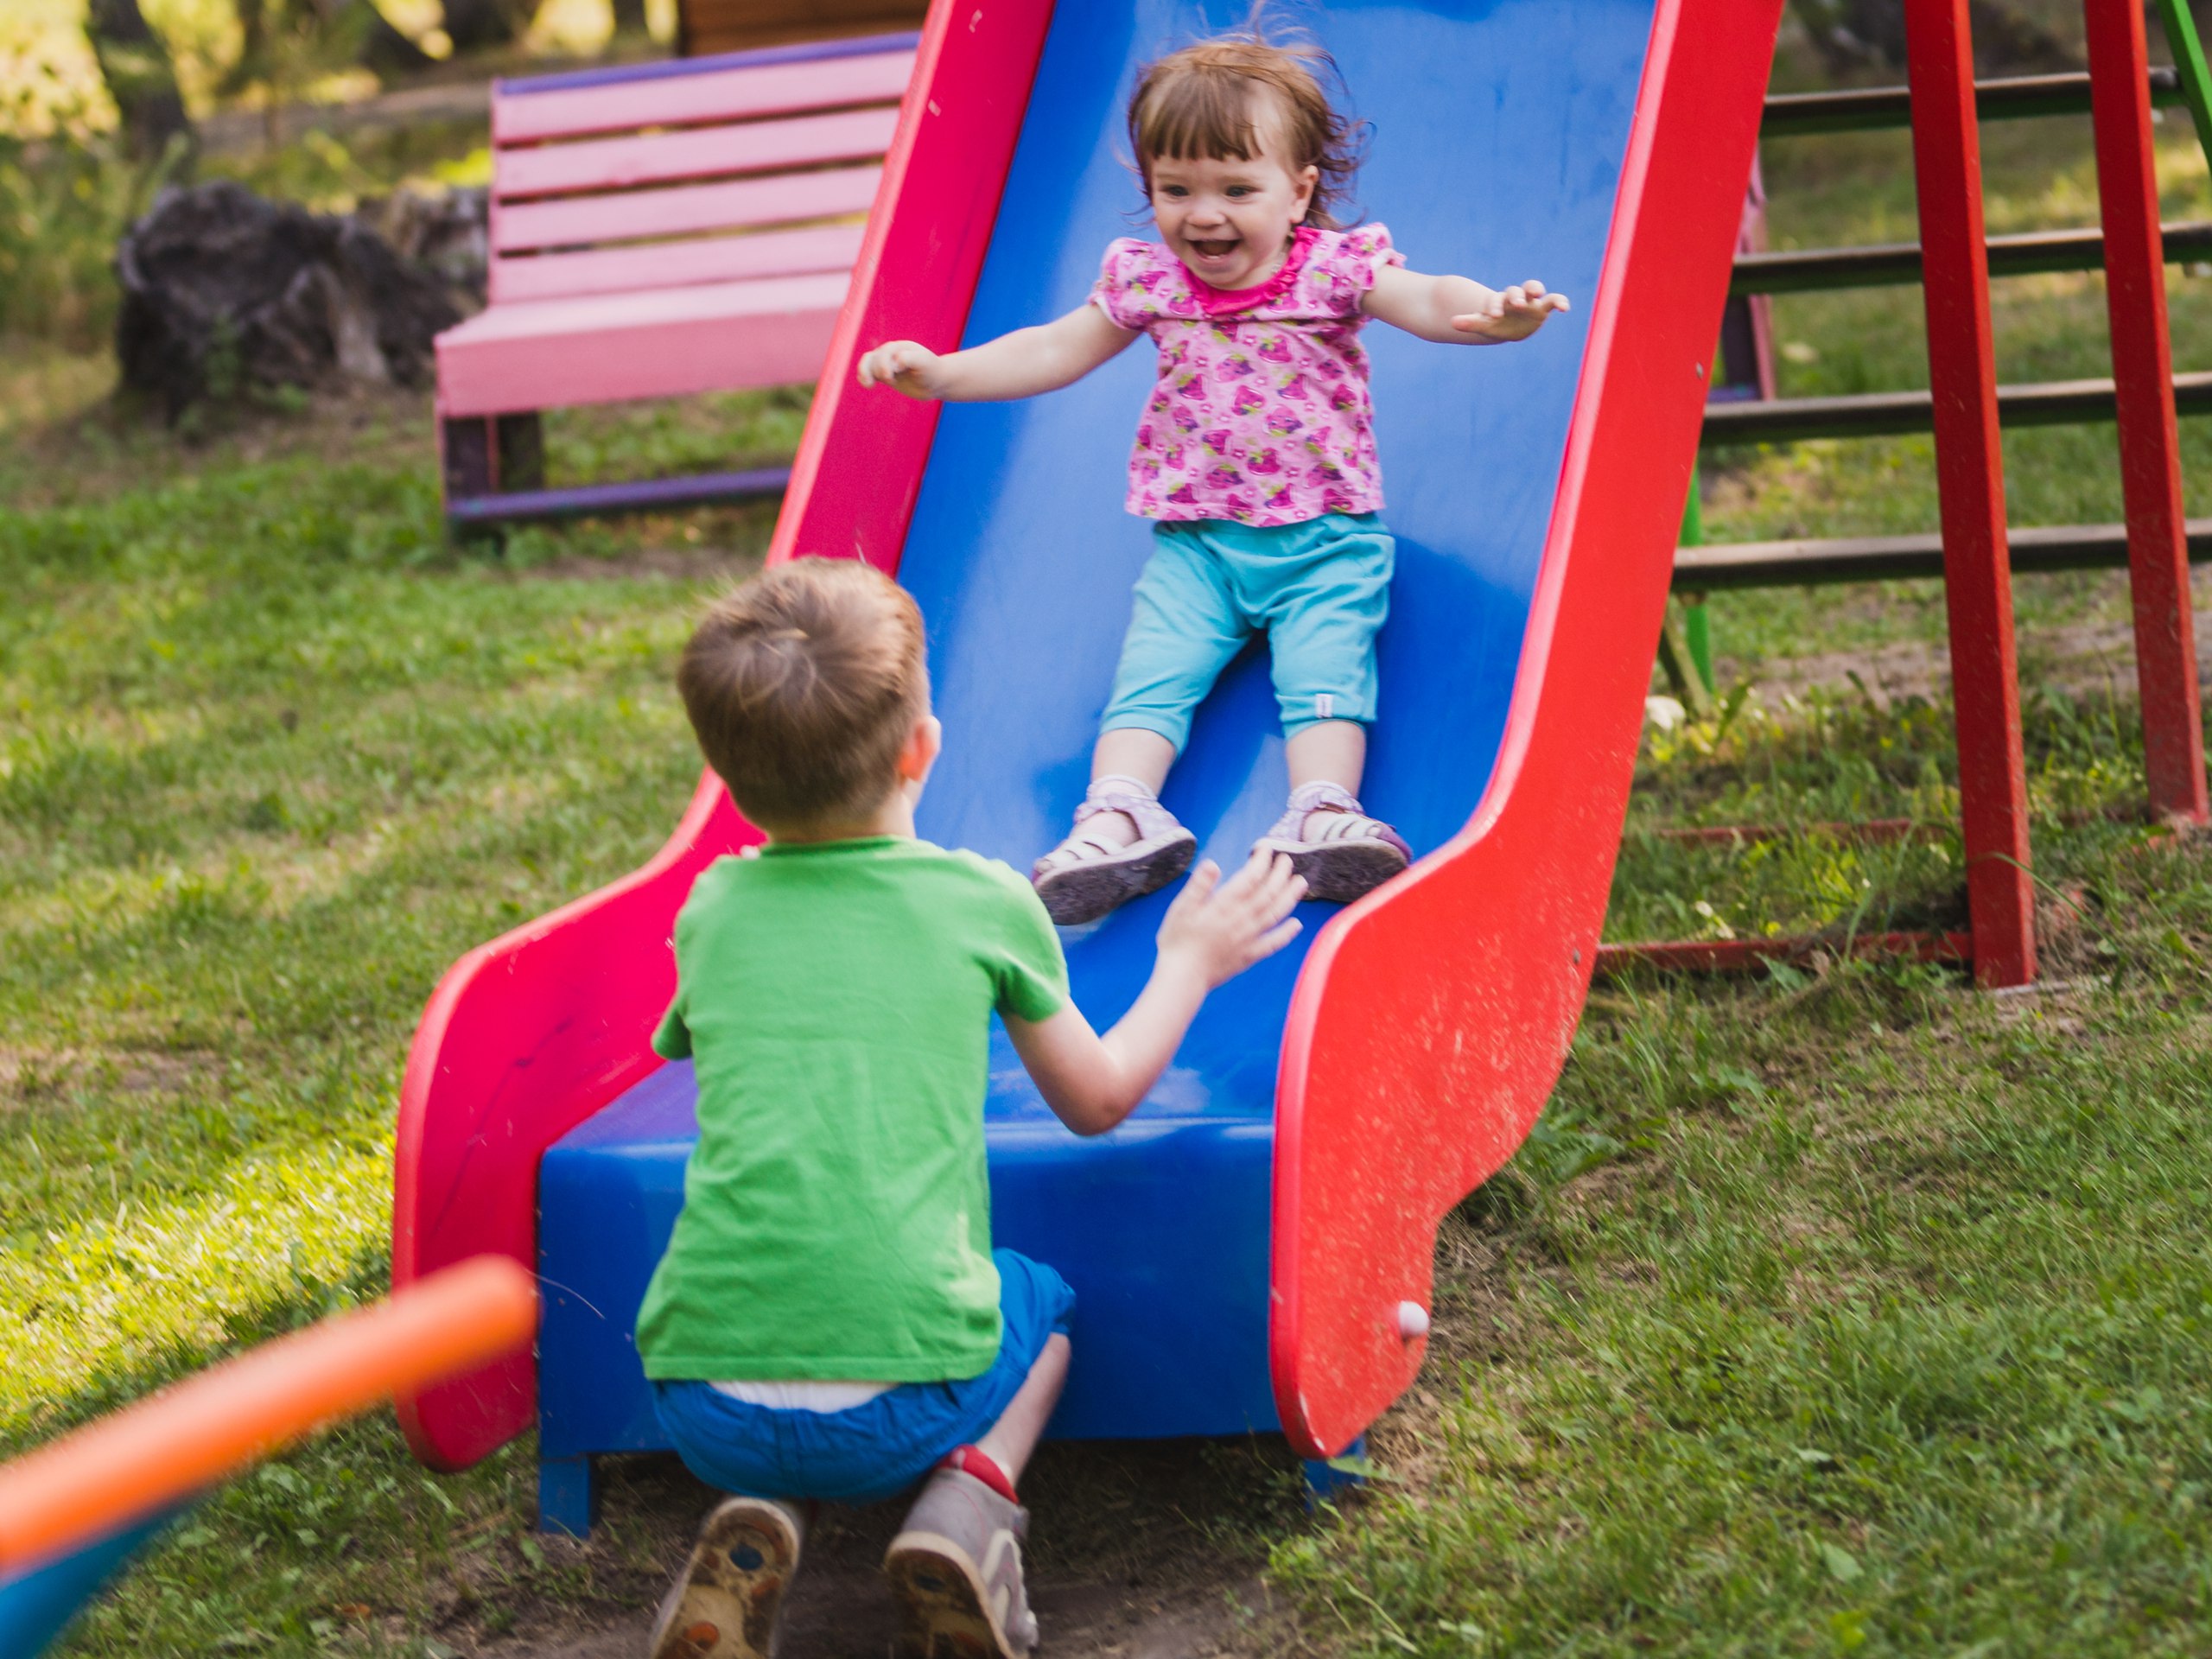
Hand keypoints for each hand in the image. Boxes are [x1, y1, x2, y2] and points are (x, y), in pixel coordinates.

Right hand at [856, 339, 945, 398]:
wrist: (935, 382)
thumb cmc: (931, 371)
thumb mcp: (924, 363)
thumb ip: (909, 359)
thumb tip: (894, 363)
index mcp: (900, 347)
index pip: (885, 353)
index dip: (885, 364)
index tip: (894, 375)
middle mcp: (890, 353)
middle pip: (874, 359)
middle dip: (879, 370)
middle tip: (892, 382)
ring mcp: (886, 363)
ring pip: (867, 363)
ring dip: (864, 372)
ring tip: (869, 384)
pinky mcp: (884, 375)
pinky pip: (867, 373)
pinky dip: (863, 377)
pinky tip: (867, 385)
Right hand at [1155, 851, 1305, 989]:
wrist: (1182, 977)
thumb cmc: (1177, 941)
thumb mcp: (1180, 909)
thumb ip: (1199, 886)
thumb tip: (1213, 864)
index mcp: (1223, 906)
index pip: (1250, 878)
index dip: (1261, 861)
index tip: (1266, 849)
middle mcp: (1241, 920)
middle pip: (1268, 893)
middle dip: (1280, 874)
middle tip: (1287, 859)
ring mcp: (1247, 939)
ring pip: (1275, 914)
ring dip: (1290, 897)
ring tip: (1301, 883)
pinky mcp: (1249, 956)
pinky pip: (1273, 944)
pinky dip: (1287, 934)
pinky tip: (1297, 925)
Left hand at [1452, 279, 1569, 341]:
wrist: (1508, 326)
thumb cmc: (1494, 324)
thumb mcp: (1482, 325)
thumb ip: (1469, 322)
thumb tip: (1452, 323)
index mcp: (1499, 302)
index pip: (1496, 300)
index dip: (1495, 306)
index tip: (1493, 315)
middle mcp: (1515, 298)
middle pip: (1515, 291)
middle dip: (1515, 296)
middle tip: (1516, 304)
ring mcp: (1530, 302)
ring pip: (1533, 289)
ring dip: (1535, 289)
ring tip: (1537, 294)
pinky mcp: (1543, 308)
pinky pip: (1553, 300)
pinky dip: (1560, 302)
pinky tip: (1565, 309)